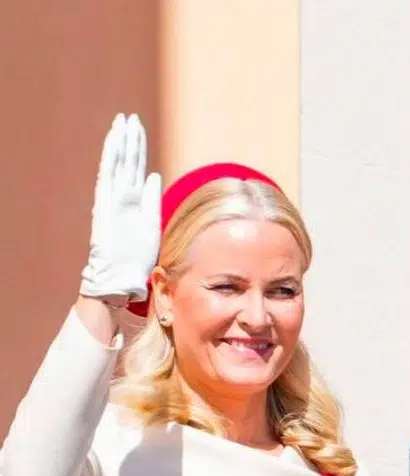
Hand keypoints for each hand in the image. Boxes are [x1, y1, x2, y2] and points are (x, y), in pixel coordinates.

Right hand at [79, 113, 161, 303]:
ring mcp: (113, 200)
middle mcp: (122, 198)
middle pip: (127, 162)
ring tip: (123, 121)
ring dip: (121, 142)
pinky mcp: (107, 205)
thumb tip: (156, 176)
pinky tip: (114, 141)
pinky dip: (112, 158)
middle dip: (129, 139)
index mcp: (134, 202)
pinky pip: (109, 176)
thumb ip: (152, 199)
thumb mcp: (152, 223)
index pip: (137, 169)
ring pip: (118, 164)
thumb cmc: (136, 257)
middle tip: (130, 117)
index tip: (139, 130)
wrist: (121, 278)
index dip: (139, 149)